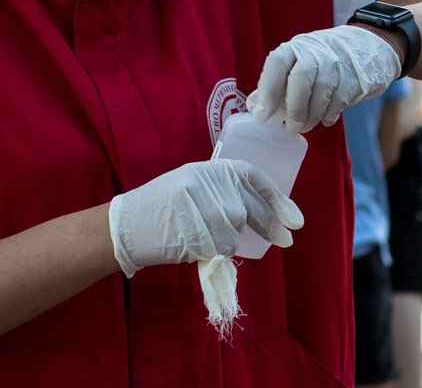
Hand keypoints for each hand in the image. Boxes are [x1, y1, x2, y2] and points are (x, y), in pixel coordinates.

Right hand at [108, 160, 303, 277]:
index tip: (294, 218)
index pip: (252, 176)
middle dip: (270, 225)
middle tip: (285, 239)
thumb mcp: (193, 185)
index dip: (277, 197)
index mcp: (208, 168)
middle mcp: (205, 183)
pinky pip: (219, 246)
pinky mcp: (192, 229)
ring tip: (207, 238)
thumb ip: (224, 190)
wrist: (127, 225)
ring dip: (229, 241)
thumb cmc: (162, 207)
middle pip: (247, 208)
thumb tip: (266, 211)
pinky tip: (198, 246)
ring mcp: (198, 206)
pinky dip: (215, 252)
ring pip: (234, 230)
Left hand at [245, 25, 400, 133]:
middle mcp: (315, 51)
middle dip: (294, 107)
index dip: (267, 90)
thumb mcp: (297, 64)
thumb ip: (276, 83)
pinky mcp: (354, 77)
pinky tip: (324, 120)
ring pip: (322, 90)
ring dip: (312, 115)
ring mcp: (337, 62)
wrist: (365, 47)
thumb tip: (254, 105)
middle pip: (302, 76)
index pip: (278, 63)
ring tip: (305, 126)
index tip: (262, 115)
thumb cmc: (322, 61)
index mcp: (295, 48)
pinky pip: (339, 100)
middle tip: (289, 127)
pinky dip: (329, 114)